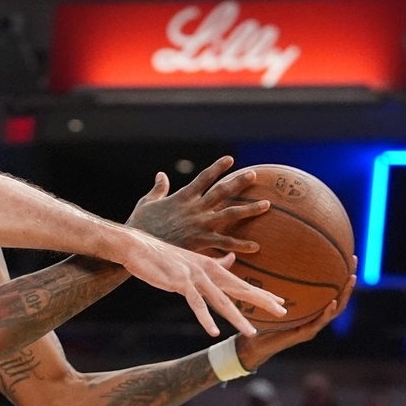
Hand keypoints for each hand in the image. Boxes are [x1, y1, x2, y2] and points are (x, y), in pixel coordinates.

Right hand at [119, 229, 286, 337]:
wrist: (137, 247)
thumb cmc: (160, 256)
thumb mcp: (190, 260)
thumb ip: (211, 263)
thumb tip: (230, 260)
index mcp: (211, 266)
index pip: (241, 282)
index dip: (261, 293)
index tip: (280, 302)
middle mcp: (207, 271)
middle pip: (239, 289)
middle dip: (261, 301)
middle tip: (283, 312)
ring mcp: (194, 276)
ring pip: (221, 300)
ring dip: (237, 318)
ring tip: (251, 333)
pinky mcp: (180, 283)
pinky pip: (196, 304)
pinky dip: (205, 318)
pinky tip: (213, 332)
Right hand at [126, 155, 269, 252]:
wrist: (139, 244)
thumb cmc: (140, 224)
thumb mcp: (147, 202)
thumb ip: (158, 189)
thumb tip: (161, 175)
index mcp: (182, 197)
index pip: (204, 177)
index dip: (218, 167)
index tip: (230, 159)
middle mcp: (194, 208)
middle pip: (221, 191)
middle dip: (239, 182)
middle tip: (254, 174)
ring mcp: (199, 224)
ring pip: (230, 214)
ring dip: (249, 209)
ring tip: (266, 204)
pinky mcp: (200, 241)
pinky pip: (225, 243)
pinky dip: (240, 245)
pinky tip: (256, 246)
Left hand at [235, 258, 356, 368]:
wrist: (254, 344)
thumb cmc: (261, 320)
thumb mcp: (271, 298)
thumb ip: (276, 285)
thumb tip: (273, 260)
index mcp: (311, 310)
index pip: (331, 291)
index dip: (340, 276)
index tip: (347, 257)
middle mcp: (315, 318)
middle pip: (338, 298)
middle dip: (348, 281)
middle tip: (354, 261)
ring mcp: (312, 327)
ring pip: (335, 310)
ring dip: (344, 295)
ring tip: (351, 279)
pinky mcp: (305, 334)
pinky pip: (319, 322)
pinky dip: (327, 312)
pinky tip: (331, 302)